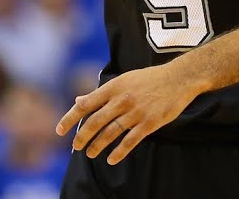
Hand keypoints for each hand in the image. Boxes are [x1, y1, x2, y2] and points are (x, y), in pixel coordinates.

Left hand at [54, 63, 200, 164]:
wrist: (178, 78)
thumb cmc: (148, 79)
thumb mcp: (123, 80)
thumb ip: (101, 93)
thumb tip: (78, 101)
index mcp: (113, 87)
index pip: (85, 105)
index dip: (70, 118)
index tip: (60, 130)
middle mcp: (121, 100)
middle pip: (94, 122)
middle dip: (82, 136)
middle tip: (75, 147)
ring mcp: (135, 112)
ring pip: (110, 133)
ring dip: (97, 145)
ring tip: (90, 153)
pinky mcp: (149, 123)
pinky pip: (130, 141)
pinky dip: (119, 152)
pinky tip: (111, 159)